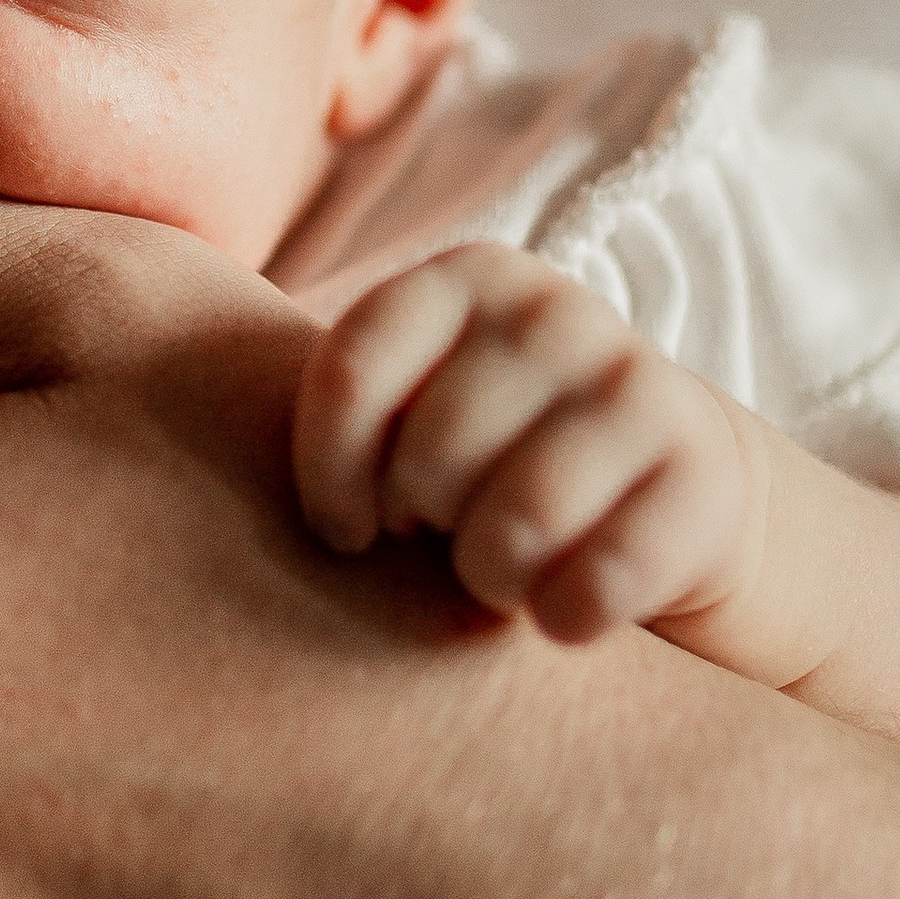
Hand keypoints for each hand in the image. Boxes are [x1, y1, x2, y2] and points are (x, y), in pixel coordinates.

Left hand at [293, 243, 752, 642]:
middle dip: (423, 529)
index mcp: (467, 279)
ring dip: (492, 581)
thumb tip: (193, 447)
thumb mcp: (415, 407)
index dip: (329, 472)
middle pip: (428, 462)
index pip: (351, 371)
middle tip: (447, 538)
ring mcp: (640, 384)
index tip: (345, 529)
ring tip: (500, 572)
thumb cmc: (495, 459)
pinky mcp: (706, 473)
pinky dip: (566, 619)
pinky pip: (595, 583)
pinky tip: (567, 611)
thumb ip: (340, 407)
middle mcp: (559, 312)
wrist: (675, 488)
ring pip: (510, 527)